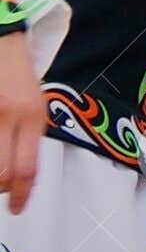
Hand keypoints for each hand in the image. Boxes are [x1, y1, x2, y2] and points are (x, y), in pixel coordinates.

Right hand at [0, 33, 44, 214]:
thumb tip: (23, 175)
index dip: (20, 195)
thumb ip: (31, 137)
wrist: (1, 42)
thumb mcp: (36, 105)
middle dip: (0, 188)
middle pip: (1, 173)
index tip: (17, 208)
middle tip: (2, 190)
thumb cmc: (19, 75)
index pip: (27, 168)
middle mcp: (9, 116)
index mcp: (33, 115)